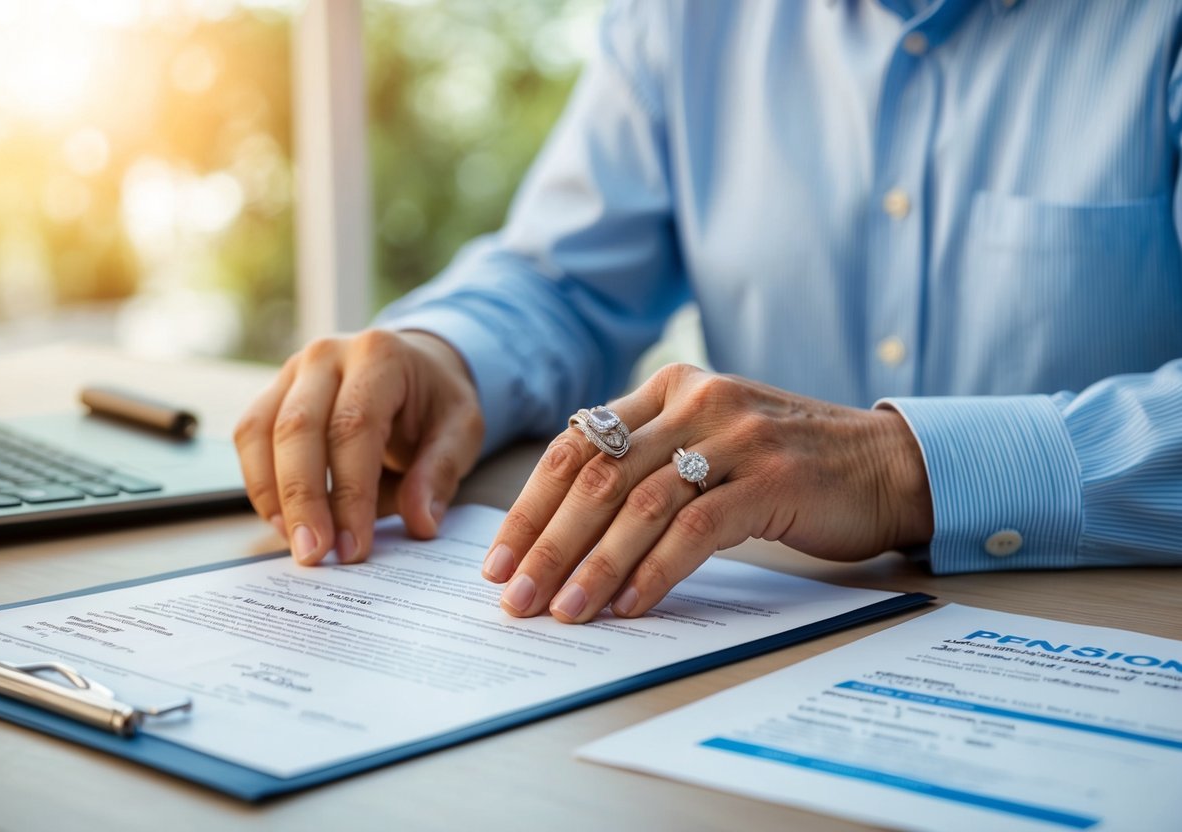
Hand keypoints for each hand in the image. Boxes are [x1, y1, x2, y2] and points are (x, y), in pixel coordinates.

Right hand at [233, 330, 483, 563]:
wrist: (418, 366)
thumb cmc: (436, 401)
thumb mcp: (461, 430)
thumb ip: (439, 473)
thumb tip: (420, 522)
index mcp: (379, 355)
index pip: (354, 427)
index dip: (350, 493)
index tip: (353, 547)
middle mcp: (327, 355)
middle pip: (297, 428)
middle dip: (303, 500)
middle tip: (313, 554)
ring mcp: (292, 371)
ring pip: (260, 432)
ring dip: (273, 496)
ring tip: (298, 543)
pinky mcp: (273, 393)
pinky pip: (250, 438)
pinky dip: (260, 484)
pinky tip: (284, 521)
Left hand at [481, 363, 931, 622]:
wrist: (887, 464)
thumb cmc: (788, 465)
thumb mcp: (710, 441)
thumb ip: (649, 460)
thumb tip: (567, 527)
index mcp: (670, 389)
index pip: (575, 445)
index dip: (530, 506)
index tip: (499, 559)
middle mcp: (697, 402)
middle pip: (597, 476)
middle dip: (547, 543)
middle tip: (516, 598)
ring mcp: (737, 438)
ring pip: (640, 505)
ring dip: (593, 566)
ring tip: (564, 612)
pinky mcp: (773, 480)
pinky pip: (696, 529)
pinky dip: (655, 571)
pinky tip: (630, 605)